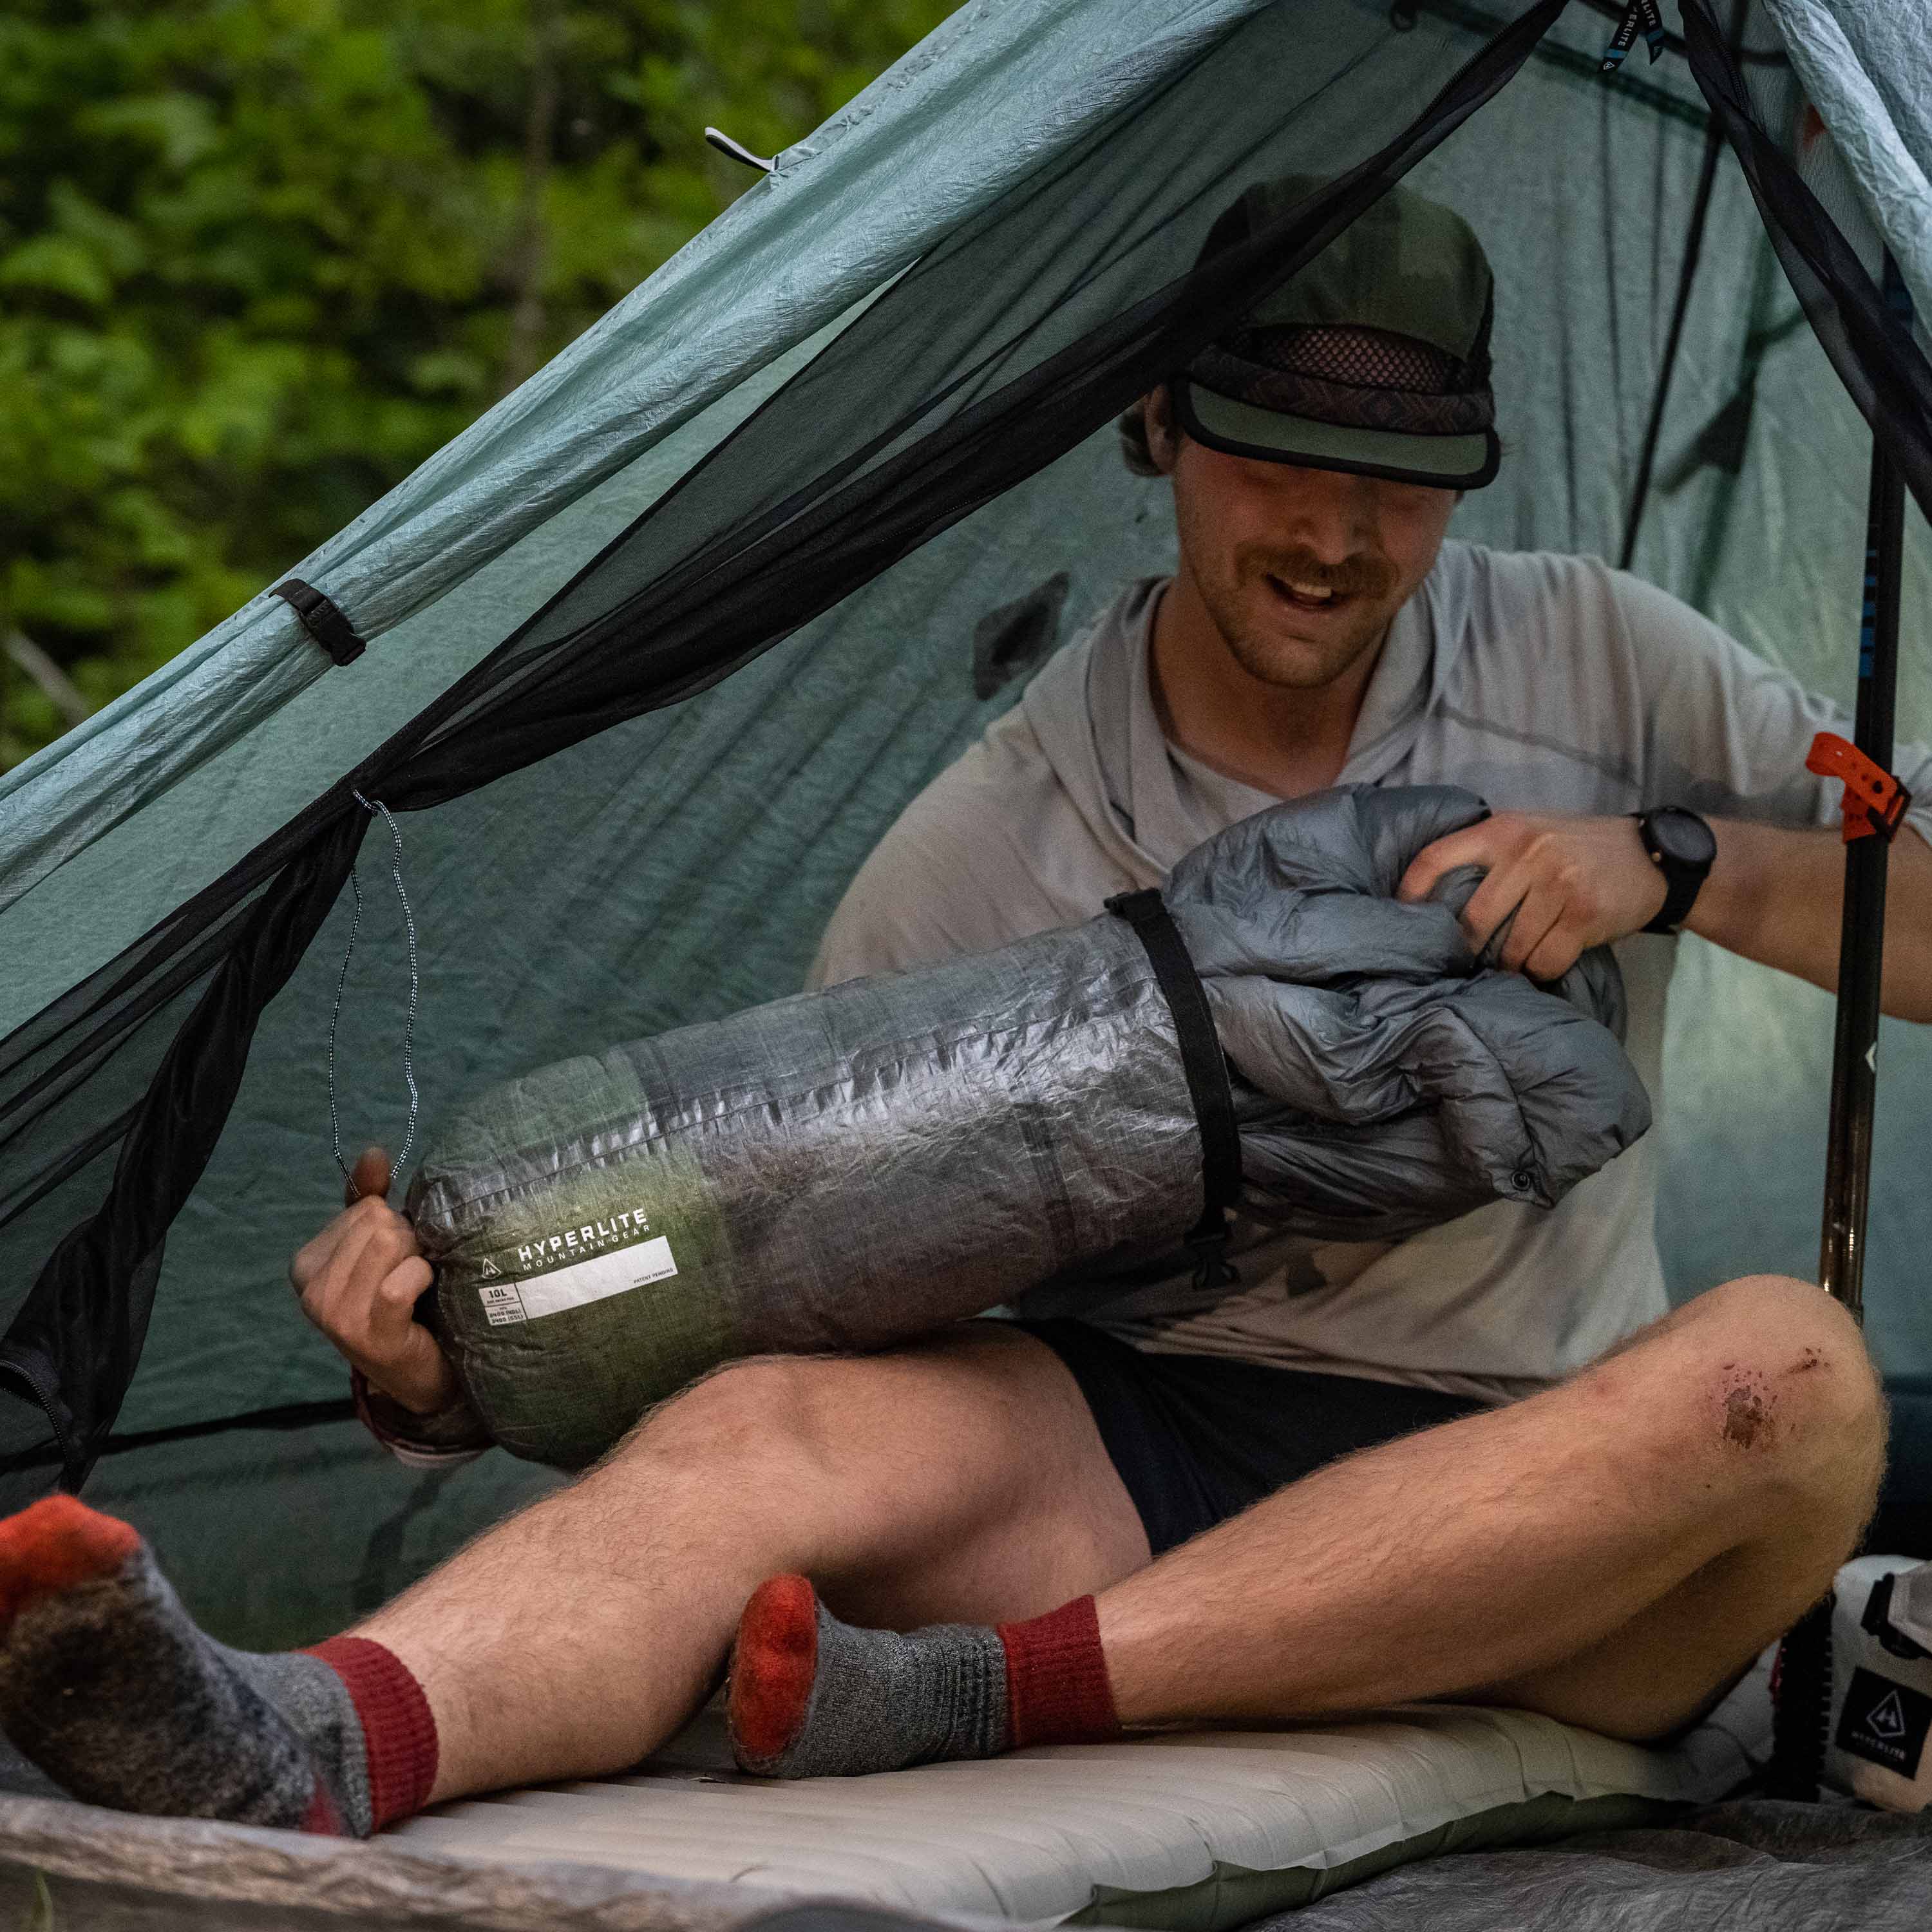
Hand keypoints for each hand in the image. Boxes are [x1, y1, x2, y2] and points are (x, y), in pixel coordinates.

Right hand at [290, 1146, 460, 1415]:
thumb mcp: (377, 1249)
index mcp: (304, 1264)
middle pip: (379, 1223)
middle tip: (408, 1274)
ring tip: (414, 1286)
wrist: (418, 1373)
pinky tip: (421, 1295)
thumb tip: (373, 1152)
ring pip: (390, 1244)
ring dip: (417, 1259)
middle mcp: (310, 1288)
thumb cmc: (397, 1304)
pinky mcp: (366, 1331)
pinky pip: (402, 1280)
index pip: (365, 1208)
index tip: (391, 1262)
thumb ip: (369, 1199)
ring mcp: (333, 1313)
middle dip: (408, 1241)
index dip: (393, 1227)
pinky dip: (422, 1279)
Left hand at [1397, 811, 1667, 980]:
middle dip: (1466, 949)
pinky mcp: (1584, 915)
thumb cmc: (1579, 847)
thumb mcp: (1532, 830)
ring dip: (1510, 966)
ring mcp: (1557, 884)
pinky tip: (1544, 966)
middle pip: (1473, 918)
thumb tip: (1435, 894)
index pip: (1436, 857)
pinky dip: (1540, 971)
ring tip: (1515, 965)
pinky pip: (1545, 961)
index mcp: (1504, 829)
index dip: (1412, 891)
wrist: (1652, 855)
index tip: (1403, 916)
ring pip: (1511, 947)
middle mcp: (1527, 853)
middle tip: (1466, 962)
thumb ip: (1491, 850)